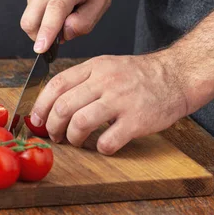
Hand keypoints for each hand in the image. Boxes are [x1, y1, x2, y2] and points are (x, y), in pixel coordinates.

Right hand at [21, 0, 112, 52]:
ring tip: (63, 7)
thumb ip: (86, 22)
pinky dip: (43, 11)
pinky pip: (32, 7)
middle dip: (39, 36)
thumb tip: (65, 34)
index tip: (40, 48)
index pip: (53, 14)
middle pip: (30, 22)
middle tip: (58, 31)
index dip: (46, 33)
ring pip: (30, 17)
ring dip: (44, 21)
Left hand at [29, 52, 188, 154]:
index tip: (35, 120)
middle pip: (63, 106)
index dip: (40, 106)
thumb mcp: (106, 66)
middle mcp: (105, 82)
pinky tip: (102, 145)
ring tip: (75, 141)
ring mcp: (121, 101)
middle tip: (55, 135)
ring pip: (80, 123)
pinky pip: (107, 141)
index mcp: (94, 68)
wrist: (177, 75)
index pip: (56, 85)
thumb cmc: (138, 76)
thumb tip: (51, 103)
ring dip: (72, 138)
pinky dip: (100, 148)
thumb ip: (81, 81)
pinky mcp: (137, 120)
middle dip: (52, 126)